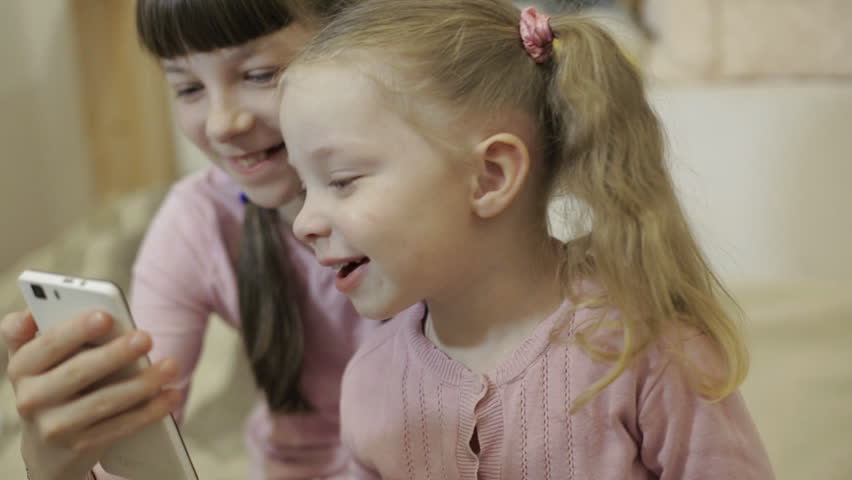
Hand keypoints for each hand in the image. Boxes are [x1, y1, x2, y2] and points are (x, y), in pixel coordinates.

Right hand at [2, 310, 180, 479]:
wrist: (46, 445)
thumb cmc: (50, 383)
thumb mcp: (34, 358)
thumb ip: (30, 331)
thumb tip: (28, 314)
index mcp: (21, 367)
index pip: (48, 344)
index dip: (76, 330)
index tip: (105, 317)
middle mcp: (31, 398)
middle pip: (78, 372)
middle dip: (115, 354)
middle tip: (146, 338)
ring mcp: (55, 426)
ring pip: (103, 402)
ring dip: (141, 383)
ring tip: (171, 365)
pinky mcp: (81, 446)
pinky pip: (120, 426)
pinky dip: (149, 411)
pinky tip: (170, 395)